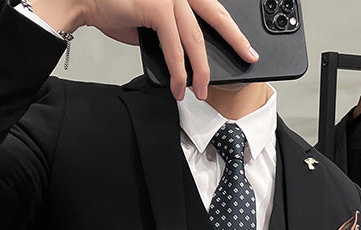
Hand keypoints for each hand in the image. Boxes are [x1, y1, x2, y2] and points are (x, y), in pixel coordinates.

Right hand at [78, 0, 258, 99]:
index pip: (211, 7)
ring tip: (203, 90)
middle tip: (248, 57)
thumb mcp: (149, 16)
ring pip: (196, 38)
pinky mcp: (158, 8)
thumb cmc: (112, 4)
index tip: (243, 42)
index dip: (228, 27)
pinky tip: (180, 86)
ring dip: (201, 69)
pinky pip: (175, 47)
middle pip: (216, 15)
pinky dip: (179, 71)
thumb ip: (168, 28)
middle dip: (235, 40)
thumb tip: (181, 53)